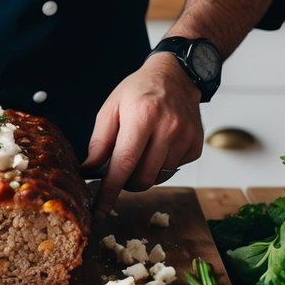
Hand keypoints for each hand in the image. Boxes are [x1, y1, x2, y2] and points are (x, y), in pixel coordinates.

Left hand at [82, 56, 203, 215]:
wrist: (176, 75)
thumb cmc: (139, 91)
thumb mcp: (111, 108)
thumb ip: (99, 142)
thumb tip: (88, 171)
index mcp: (143, 116)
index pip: (123, 163)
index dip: (109, 190)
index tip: (99, 209)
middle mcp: (168, 127)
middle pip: (143, 177)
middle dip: (127, 182)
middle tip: (121, 170)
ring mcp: (185, 137)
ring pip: (159, 178)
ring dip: (144, 174)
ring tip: (141, 151)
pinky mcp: (196, 146)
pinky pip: (174, 170)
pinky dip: (161, 166)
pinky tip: (159, 145)